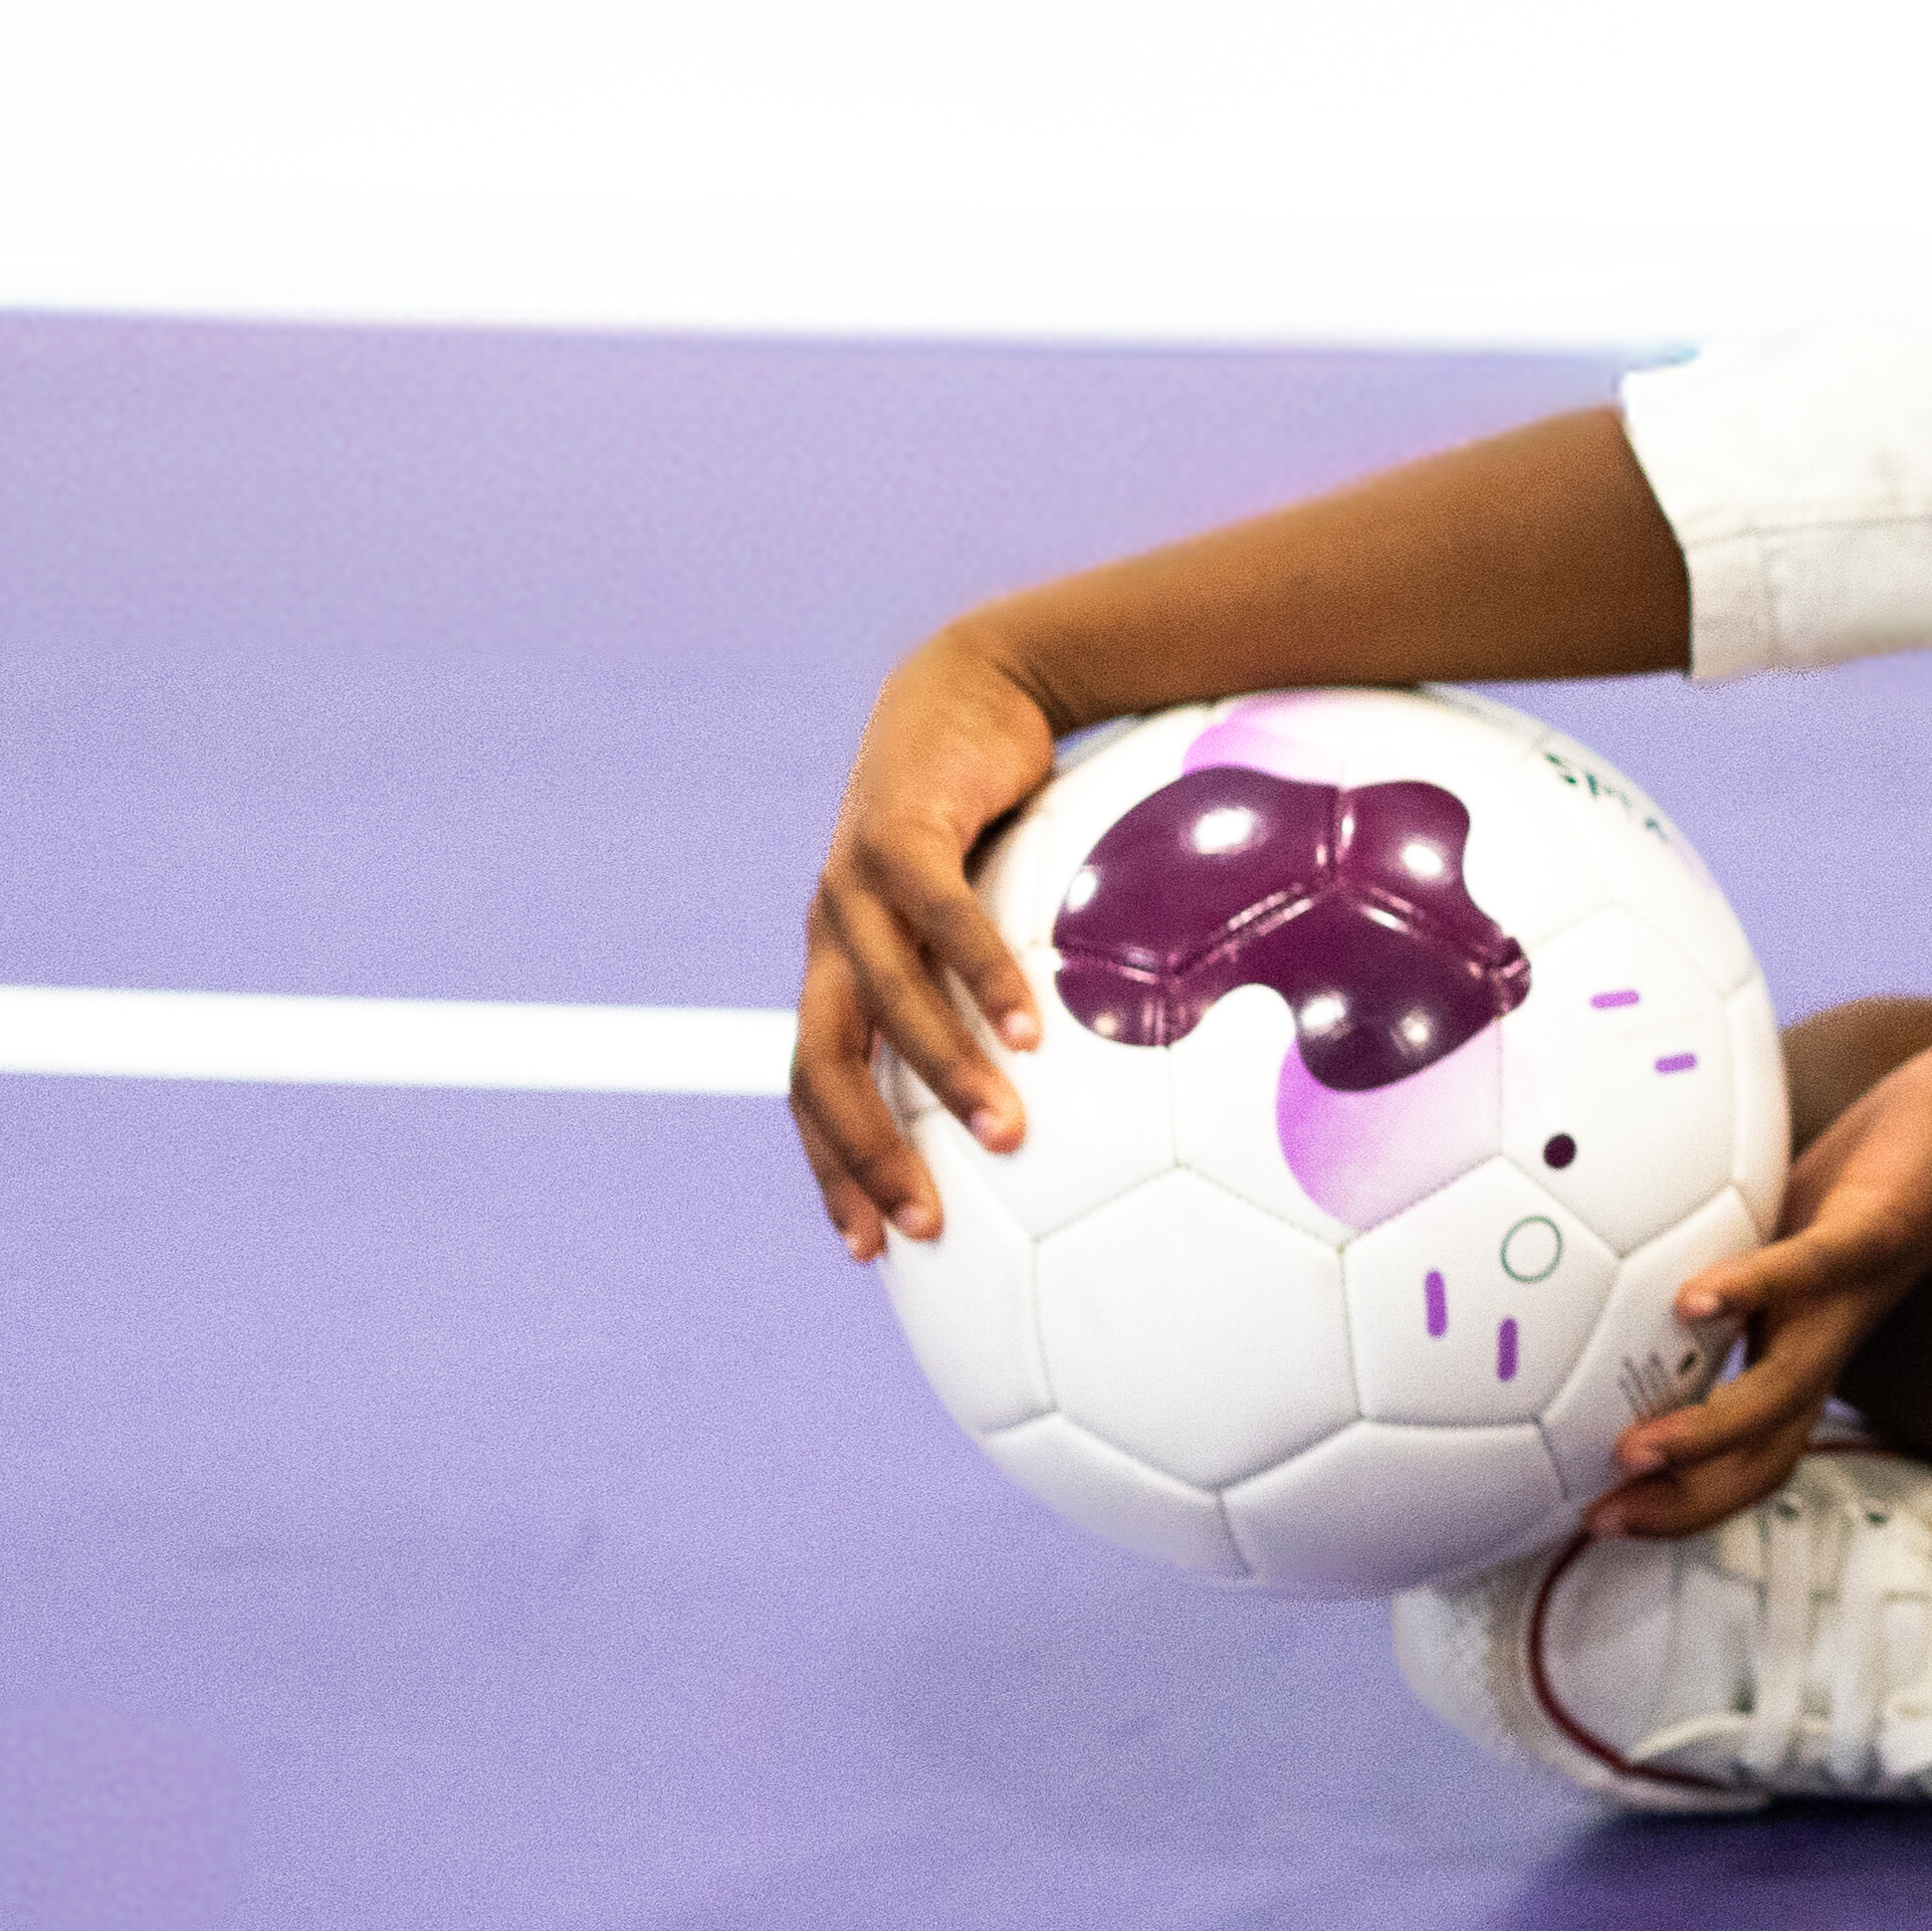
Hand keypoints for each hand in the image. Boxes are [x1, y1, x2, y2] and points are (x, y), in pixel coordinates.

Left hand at [792, 630, 1068, 1252]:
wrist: (975, 676)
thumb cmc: (1006, 808)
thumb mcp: (1007, 910)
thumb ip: (1029, 988)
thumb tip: (1116, 1082)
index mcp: (845, 968)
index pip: (815, 1091)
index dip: (834, 1171)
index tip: (869, 1253)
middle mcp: (832, 936)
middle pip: (822, 1069)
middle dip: (866, 1155)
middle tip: (925, 1226)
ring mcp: (853, 883)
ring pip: (880, 1004)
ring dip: (942, 1075)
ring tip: (1004, 1135)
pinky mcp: (895, 829)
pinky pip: (937, 918)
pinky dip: (979, 977)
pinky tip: (1030, 1029)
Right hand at [1595, 1037, 1931, 1528]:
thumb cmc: (1870, 1182)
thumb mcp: (1772, 1237)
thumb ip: (1716, 1268)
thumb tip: (1627, 1277)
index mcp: (1799, 1350)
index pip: (1743, 1456)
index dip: (1679, 1500)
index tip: (1600, 1519)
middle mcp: (1829, 1342)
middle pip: (1764, 1457)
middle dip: (1683, 1500)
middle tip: (1604, 1518)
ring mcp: (1855, 1295)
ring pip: (1786, 1390)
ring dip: (1709, 1432)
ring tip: (1636, 1451)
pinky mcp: (1879, 1231)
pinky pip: (1814, 1269)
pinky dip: (1755, 1289)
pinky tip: (1694, 1302)